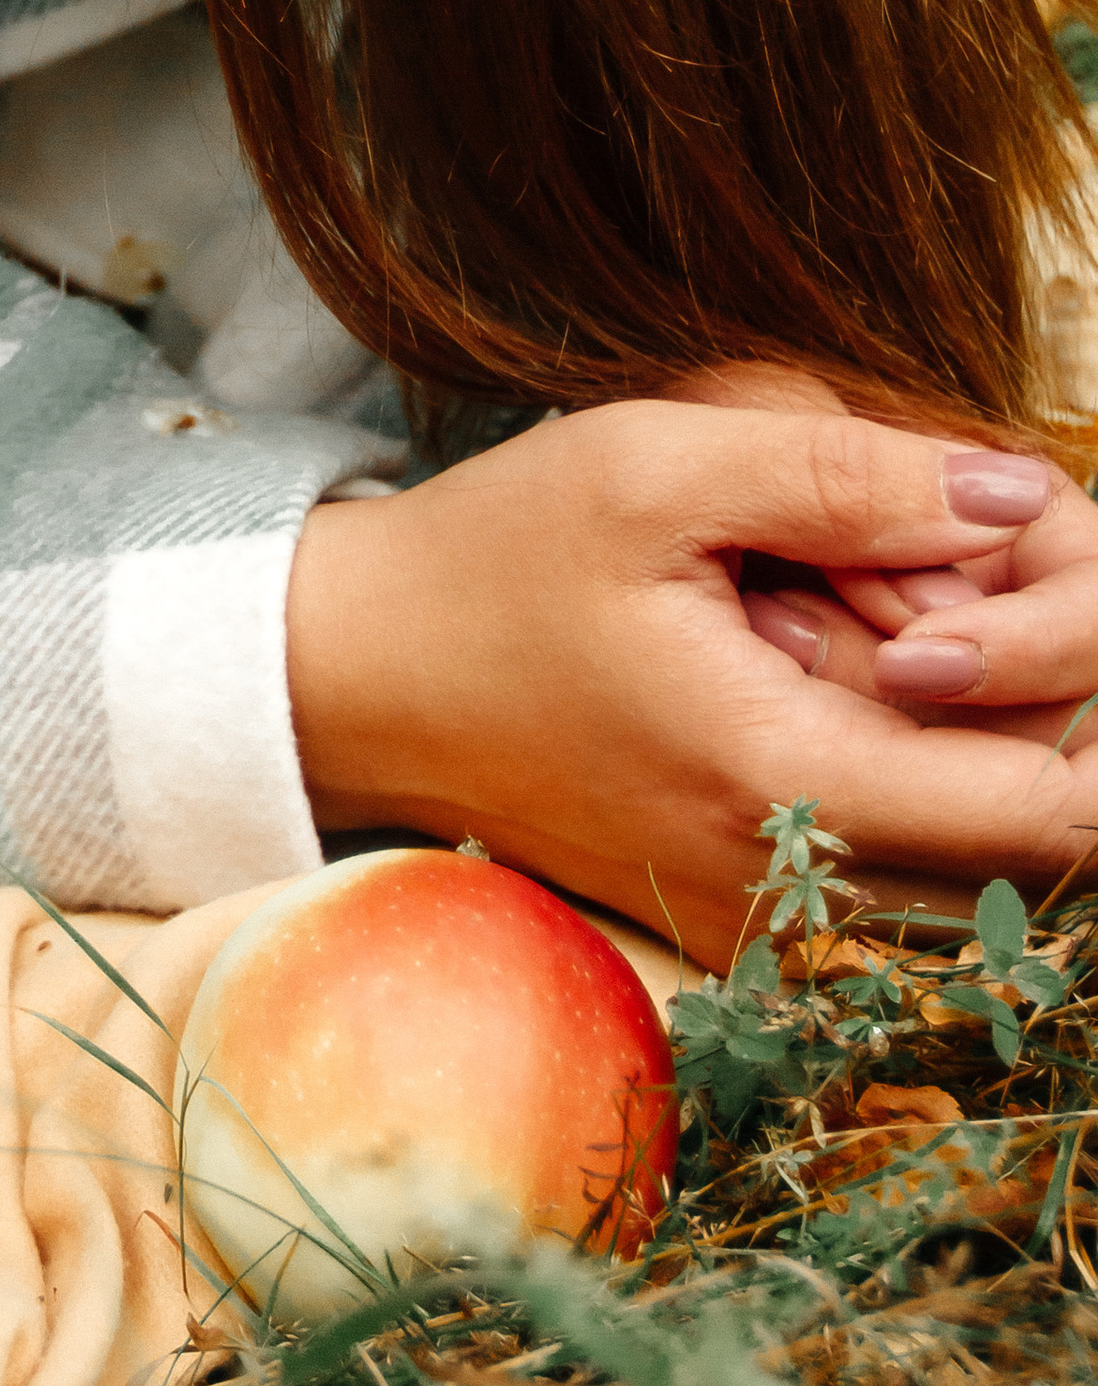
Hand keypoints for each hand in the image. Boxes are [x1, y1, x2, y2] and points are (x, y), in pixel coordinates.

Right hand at [286, 397, 1091, 961]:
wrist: (358, 674)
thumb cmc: (493, 562)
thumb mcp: (653, 468)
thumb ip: (849, 476)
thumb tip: (1019, 494)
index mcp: (779, 781)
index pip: (1056, 809)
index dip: (1073, 684)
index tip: (998, 583)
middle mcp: (795, 889)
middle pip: (1038, 836)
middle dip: (1033, 697)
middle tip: (919, 579)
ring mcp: (774, 917)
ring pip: (982, 856)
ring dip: (977, 734)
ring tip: (865, 617)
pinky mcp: (751, 911)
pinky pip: (904, 861)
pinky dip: (912, 763)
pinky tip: (825, 667)